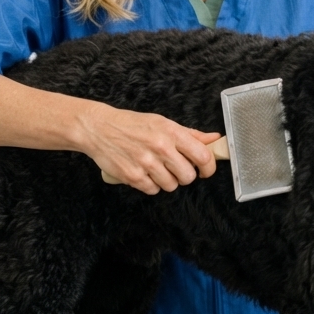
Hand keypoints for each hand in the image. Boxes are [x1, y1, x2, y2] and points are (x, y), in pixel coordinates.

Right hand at [76, 102, 221, 194]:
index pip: (203, 156)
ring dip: (167, 181)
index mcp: (171, 132)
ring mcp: (146, 163)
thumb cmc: (132, 125)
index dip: (208, 168)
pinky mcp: (133, 176)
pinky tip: (145, 173)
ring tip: (157, 169)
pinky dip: (151, 185)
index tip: (205, 171)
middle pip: (188, 176)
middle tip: (176, 169)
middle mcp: (161, 147)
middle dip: (184, 175)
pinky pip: (153, 190)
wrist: (99, 128)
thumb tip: (214, 139)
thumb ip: (190, 134)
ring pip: (171, 185)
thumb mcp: (162, 123)